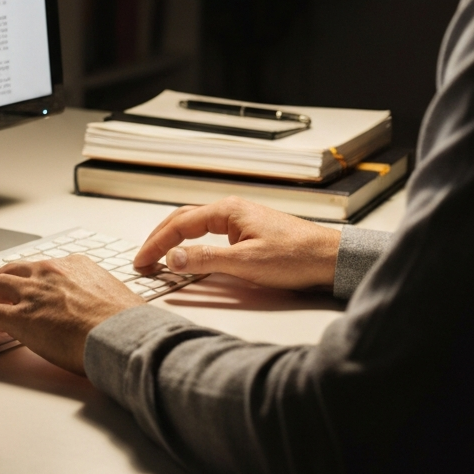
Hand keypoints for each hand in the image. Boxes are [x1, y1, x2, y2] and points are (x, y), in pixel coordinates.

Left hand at [0, 255, 144, 374]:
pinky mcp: (19, 317)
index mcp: (74, 265)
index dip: (24, 280)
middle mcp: (49, 272)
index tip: (19, 289)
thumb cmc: (127, 325)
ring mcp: (32, 293)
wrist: (123, 336)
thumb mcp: (116, 298)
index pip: (39, 268)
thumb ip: (100, 299)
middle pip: (10, 272)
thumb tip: (105, 314)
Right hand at [133, 197, 341, 289]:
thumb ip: (205, 260)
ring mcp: (240, 220)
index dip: (156, 243)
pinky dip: (192, 243)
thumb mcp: (246, 263)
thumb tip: (172, 258)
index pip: (179, 224)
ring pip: (196, 225)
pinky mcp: (248, 232)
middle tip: (144, 259)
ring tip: (160, 257)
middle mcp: (231, 210)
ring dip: (174, 239)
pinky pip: (210, 233)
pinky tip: (190, 255)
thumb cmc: (296, 257)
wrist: (331, 260)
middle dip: (160, 238)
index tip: (142, 261)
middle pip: (183, 219)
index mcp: (227, 211)